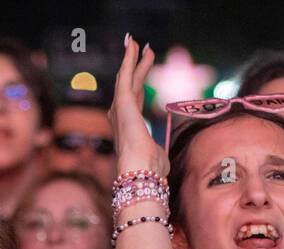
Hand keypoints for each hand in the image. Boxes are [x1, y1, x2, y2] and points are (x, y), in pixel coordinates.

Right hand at [110, 34, 166, 180]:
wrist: (141, 170)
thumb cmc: (150, 170)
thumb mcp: (158, 157)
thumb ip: (158, 151)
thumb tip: (163, 158)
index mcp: (130, 128)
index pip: (134, 101)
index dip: (138, 85)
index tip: (141, 72)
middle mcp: (121, 117)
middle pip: (130, 85)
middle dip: (135, 67)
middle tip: (141, 50)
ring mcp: (120, 109)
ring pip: (127, 78)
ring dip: (131, 59)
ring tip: (136, 43)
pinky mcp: (123, 102)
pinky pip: (125, 75)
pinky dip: (128, 59)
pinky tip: (132, 46)